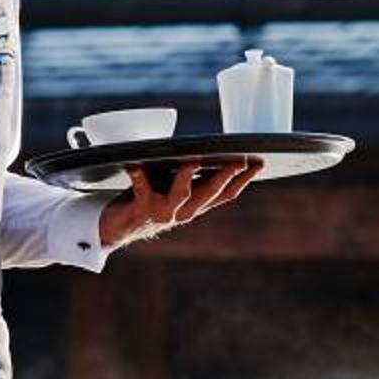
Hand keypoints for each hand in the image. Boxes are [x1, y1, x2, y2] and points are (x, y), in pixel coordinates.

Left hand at [97, 155, 263, 249]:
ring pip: (181, 194)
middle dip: (225, 176)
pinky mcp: (141, 208)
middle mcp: (184, 211)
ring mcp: (163, 212)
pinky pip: (141, 188)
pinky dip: (138, 175)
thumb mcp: (175, 186)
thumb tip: (207, 151)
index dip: (244, 180)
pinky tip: (135, 165)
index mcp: (195, 205)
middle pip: (210, 193)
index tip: (259, 163)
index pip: (226, 193)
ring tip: (192, 160)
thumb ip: (191, 174)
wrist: (118, 227)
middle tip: (240, 160)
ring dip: (187, 177)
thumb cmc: (149, 199)